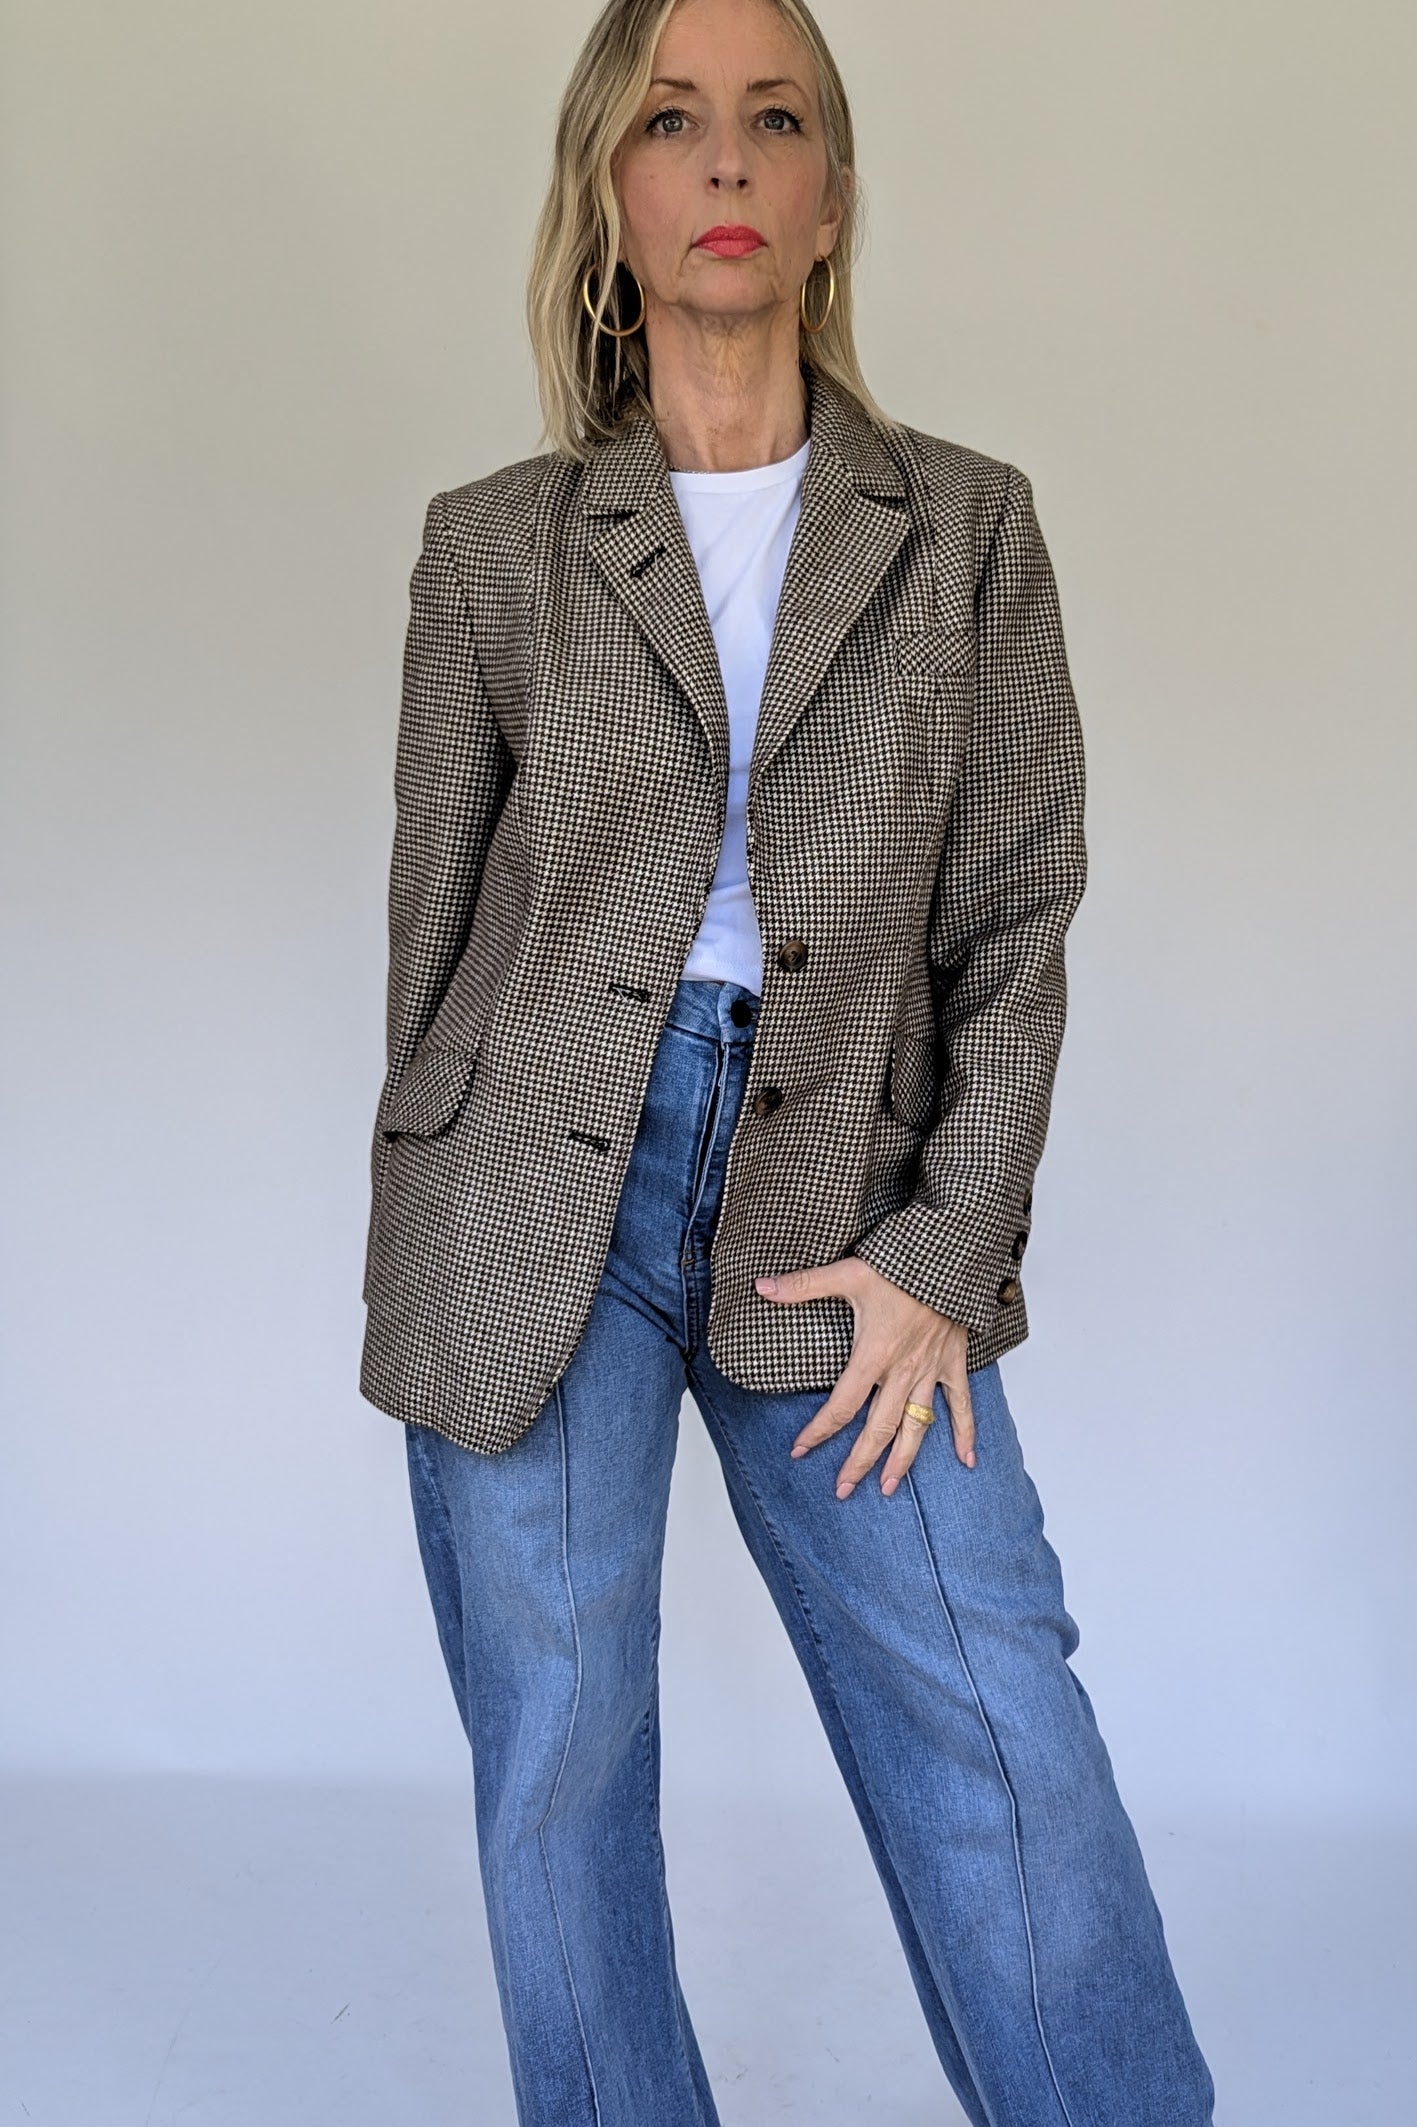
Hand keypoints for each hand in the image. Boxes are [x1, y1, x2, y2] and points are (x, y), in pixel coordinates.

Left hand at [754, 1258, 975, 1498]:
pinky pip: (961, 1405)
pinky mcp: (953, 1362)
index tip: (800, 1451)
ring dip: (903, 1460)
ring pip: (916, 1426)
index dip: (819, 1431)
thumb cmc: (900, 1262)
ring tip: (889, 1487)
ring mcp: (930, 1370)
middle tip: (843, 1490)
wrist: (949, 1253)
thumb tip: (760, 1286)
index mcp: (873, 1355)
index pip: (841, 1406)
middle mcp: (902, 1371)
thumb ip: (803, 1285)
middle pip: (878, 1429)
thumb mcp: (847, 1273)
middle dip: (859, 1462)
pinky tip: (966, 1461)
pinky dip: (965, 1433)